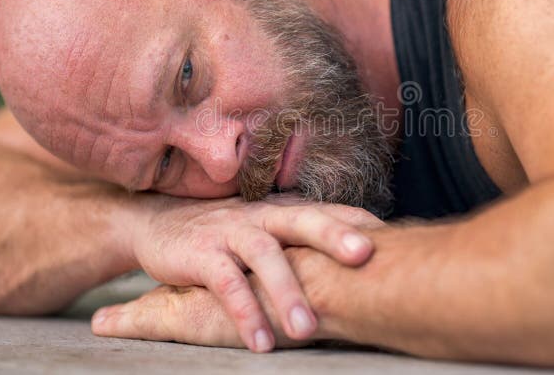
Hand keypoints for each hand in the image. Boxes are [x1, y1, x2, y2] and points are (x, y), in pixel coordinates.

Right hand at [123, 194, 381, 351]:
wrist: (159, 222)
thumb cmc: (228, 231)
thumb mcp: (267, 228)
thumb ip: (303, 238)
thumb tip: (362, 253)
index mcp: (283, 210)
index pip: (327, 210)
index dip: (358, 221)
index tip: (394, 237)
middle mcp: (262, 215)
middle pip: (303, 219)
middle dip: (334, 235)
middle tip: (365, 256)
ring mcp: (231, 232)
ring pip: (265, 254)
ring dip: (286, 291)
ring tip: (306, 329)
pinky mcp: (201, 254)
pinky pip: (226, 284)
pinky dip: (244, 312)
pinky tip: (260, 342)